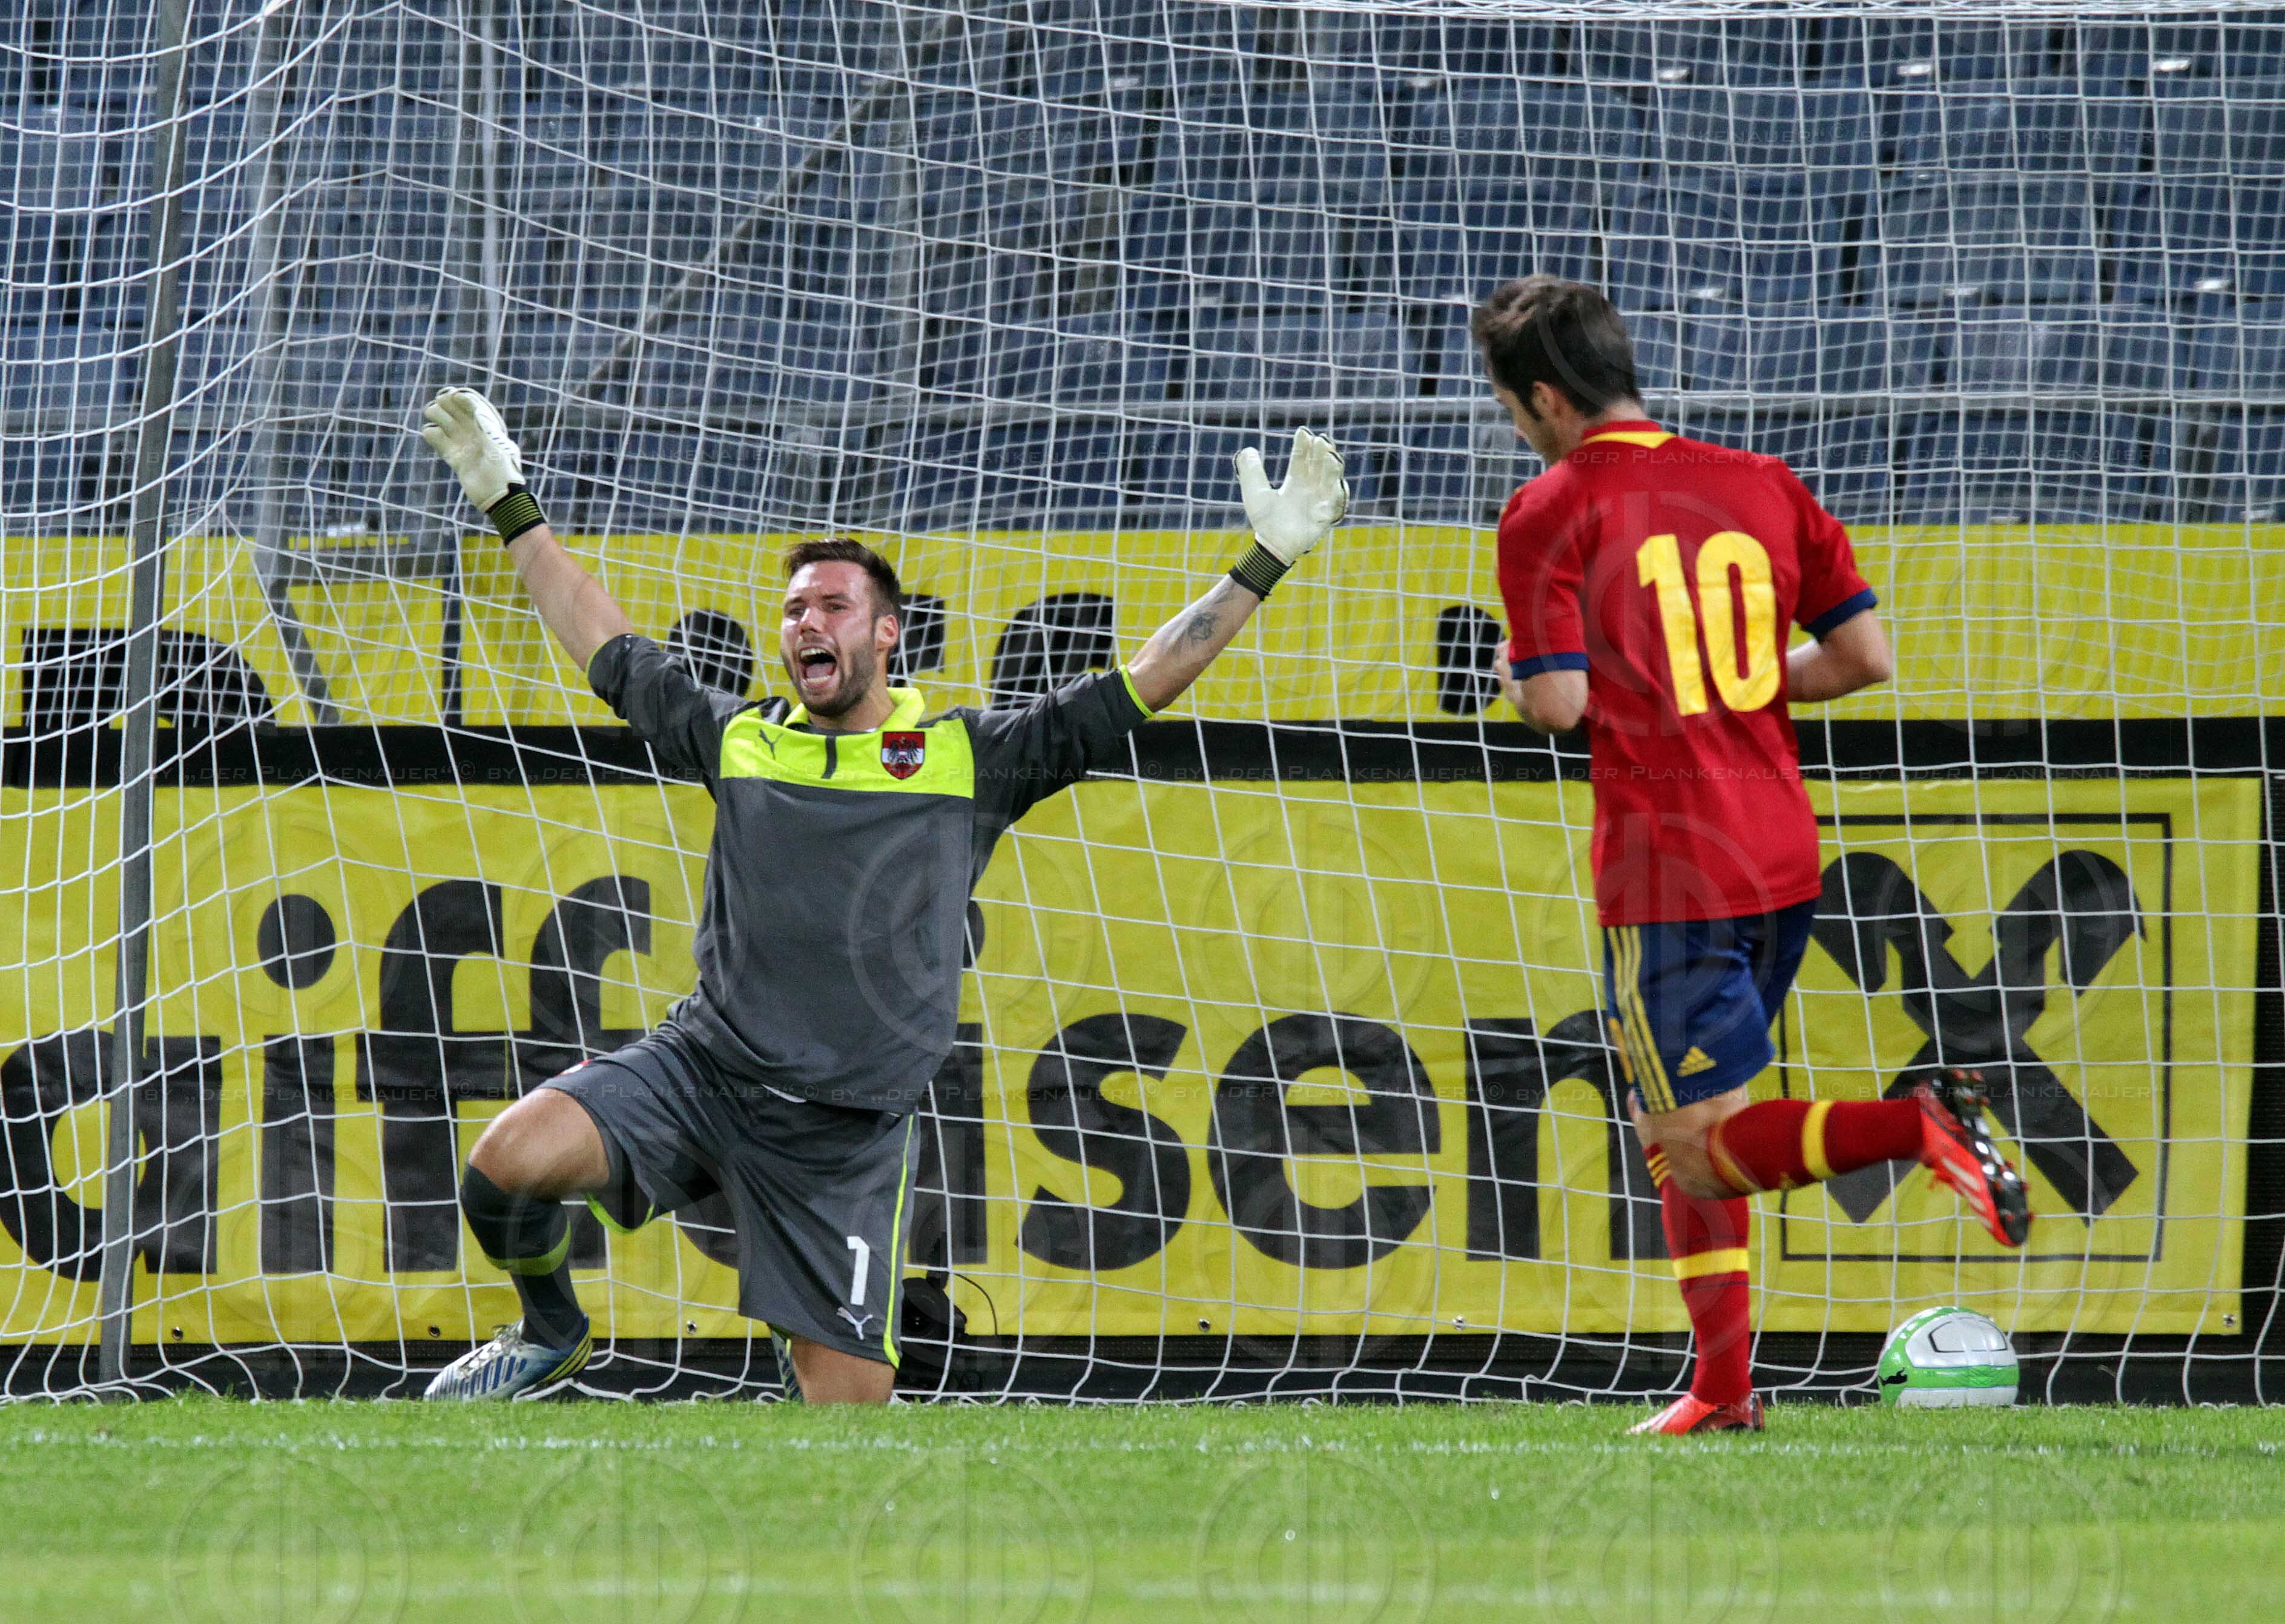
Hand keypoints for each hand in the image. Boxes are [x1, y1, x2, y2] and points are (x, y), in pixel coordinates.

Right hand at [421, 387, 522, 513]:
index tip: (454, 395)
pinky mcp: (452, 455)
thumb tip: (458, 395)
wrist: (497, 494)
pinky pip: (434, 436)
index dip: (459, 395)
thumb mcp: (493, 437)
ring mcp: (461, 441)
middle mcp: (473, 429)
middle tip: (443, 406)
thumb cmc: (501, 465)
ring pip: (440, 417)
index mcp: (487, 421)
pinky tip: (433, 435)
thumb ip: (478, 416)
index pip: (468, 399)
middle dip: (445, 401)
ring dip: (435, 413)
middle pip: (451, 405)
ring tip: (437, 419)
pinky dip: (430, 433)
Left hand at [1235, 428, 1348, 564]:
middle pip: (1319, 464)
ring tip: (1330, 456)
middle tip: (1320, 439)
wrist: (1272, 545)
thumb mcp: (1255, 492)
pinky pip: (1336, 503)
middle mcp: (1310, 487)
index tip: (1303, 432)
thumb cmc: (1264, 520)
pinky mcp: (1326, 516)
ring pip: (1330, 479)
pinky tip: (1337, 483)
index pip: (1302, 458)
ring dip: (1332, 468)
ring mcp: (1319, 500)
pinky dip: (1338, 493)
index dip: (1303, 445)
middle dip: (1321, 452)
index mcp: (1295, 480)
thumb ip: (1251, 472)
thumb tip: (1247, 450)